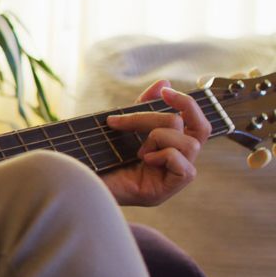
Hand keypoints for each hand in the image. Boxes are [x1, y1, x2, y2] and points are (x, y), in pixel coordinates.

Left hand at [101, 80, 210, 205]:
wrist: (78, 181)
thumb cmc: (98, 155)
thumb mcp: (124, 125)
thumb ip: (145, 107)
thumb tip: (164, 83)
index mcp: (170, 147)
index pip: (198, 124)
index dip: (188, 104)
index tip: (165, 92)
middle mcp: (176, 163)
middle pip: (197, 129)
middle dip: (157, 118)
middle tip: (126, 120)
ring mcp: (171, 179)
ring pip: (190, 145)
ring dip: (158, 138)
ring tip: (137, 149)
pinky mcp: (164, 192)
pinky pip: (185, 168)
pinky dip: (164, 157)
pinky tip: (144, 160)